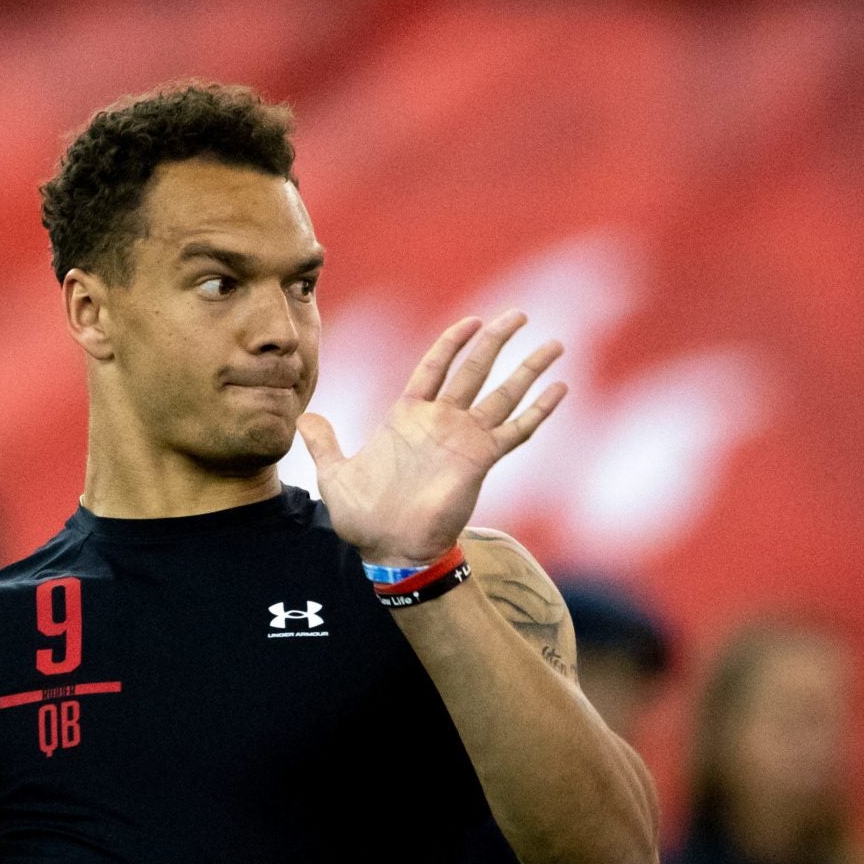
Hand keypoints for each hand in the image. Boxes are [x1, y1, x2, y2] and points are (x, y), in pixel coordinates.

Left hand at [295, 310, 566, 566]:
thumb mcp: (335, 475)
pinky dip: (539, 409)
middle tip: (520, 313)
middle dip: (497, 340)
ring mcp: (465, 439)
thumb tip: (303, 418)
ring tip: (555, 343)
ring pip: (503, 393)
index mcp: (408, 416)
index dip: (452, 342)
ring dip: (529, 368)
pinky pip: (517, 429)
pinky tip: (560, 389)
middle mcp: (441, 422)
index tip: (472, 320)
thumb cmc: (364, 518)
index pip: (435, 367)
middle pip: (475, 368)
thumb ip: (324, 443)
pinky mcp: (482, 460)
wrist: (391, 550)